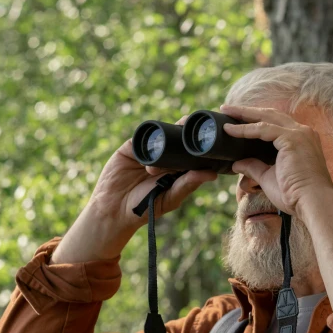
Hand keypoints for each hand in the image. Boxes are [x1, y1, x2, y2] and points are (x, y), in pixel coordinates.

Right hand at [51, 115, 217, 263]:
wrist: (114, 209)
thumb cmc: (146, 207)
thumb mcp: (170, 197)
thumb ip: (188, 184)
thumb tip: (213, 175)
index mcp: (178, 169)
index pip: (193, 154)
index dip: (203, 145)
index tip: (217, 137)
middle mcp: (165, 158)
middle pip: (180, 140)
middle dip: (190, 132)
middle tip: (203, 125)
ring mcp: (148, 151)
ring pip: (163, 135)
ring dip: (173, 128)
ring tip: (186, 123)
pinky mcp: (131, 147)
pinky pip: (143, 137)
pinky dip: (151, 134)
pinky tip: (160, 133)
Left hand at [220, 104, 332, 220]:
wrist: (313, 203)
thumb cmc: (295, 195)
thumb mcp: (269, 178)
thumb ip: (254, 167)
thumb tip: (236, 164)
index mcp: (301, 141)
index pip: (276, 123)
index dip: (255, 120)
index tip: (236, 120)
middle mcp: (303, 133)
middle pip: (270, 114)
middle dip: (247, 111)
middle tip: (227, 109)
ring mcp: (299, 134)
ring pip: (266, 117)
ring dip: (244, 114)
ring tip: (226, 111)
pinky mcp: (292, 139)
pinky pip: (263, 129)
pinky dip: (246, 129)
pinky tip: (230, 130)